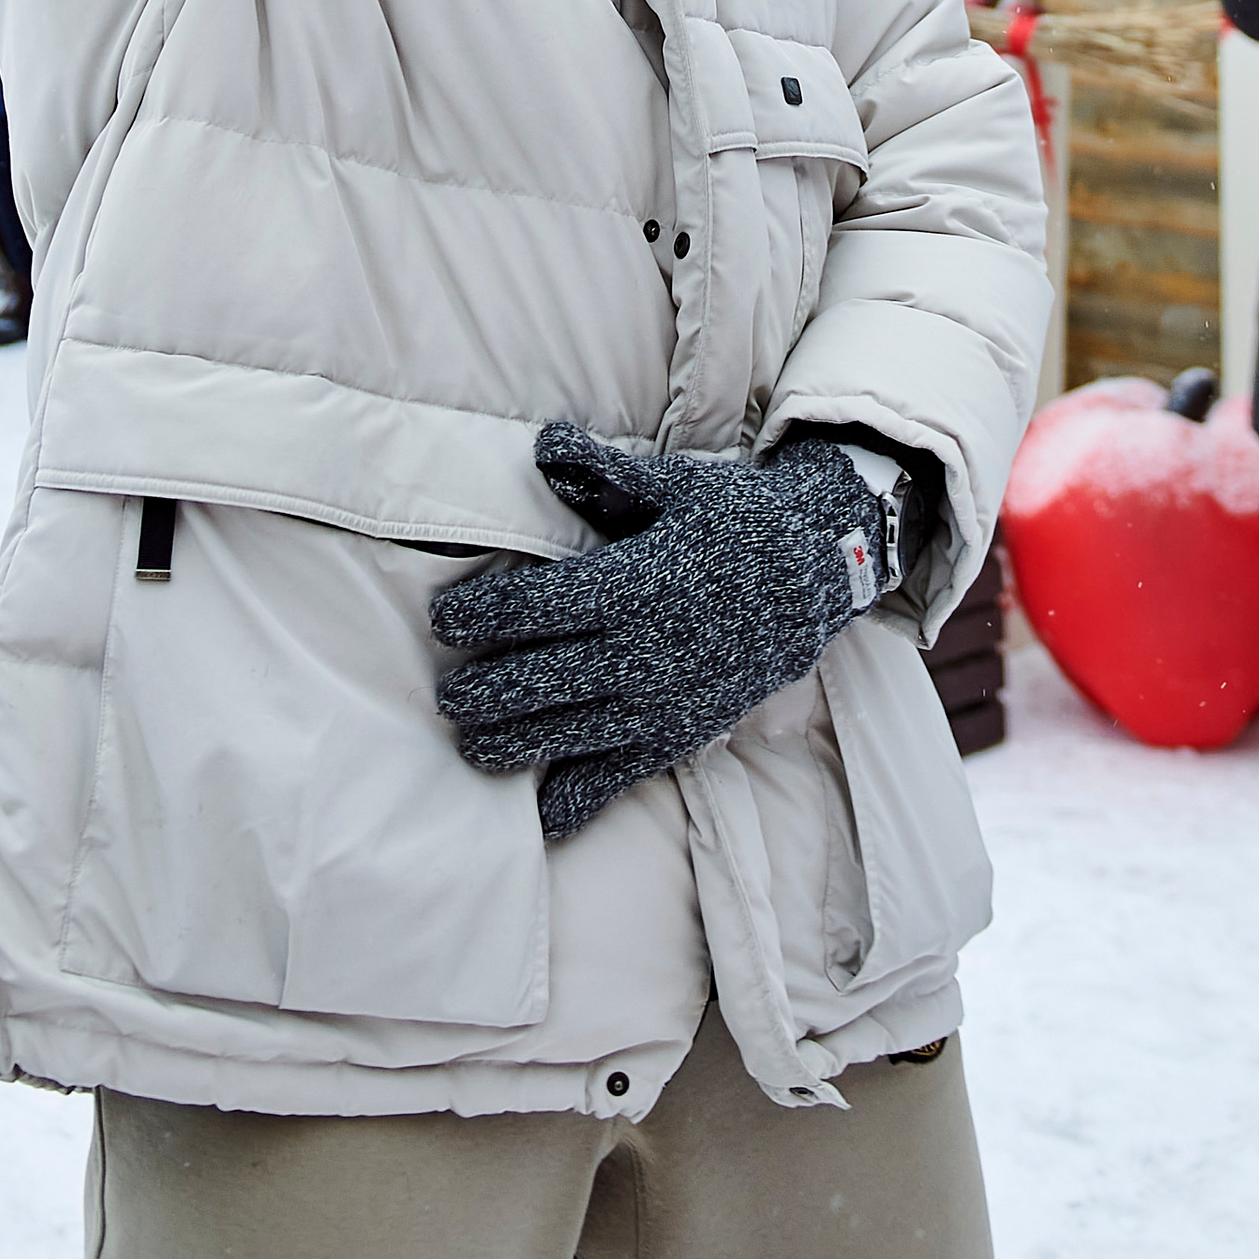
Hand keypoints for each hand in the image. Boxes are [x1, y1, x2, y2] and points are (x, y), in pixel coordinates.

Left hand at [428, 421, 887, 838]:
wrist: (816, 581)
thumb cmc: (738, 524)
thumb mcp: (676, 486)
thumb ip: (606, 474)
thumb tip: (544, 442)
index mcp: (632, 585)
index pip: (530, 608)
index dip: (476, 614)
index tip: (442, 619)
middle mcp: (641, 652)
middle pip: (534, 681)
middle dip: (478, 691)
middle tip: (444, 692)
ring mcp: (659, 703)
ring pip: (564, 735)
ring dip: (507, 744)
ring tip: (469, 745)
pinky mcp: (679, 735)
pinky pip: (617, 779)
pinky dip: (574, 802)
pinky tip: (539, 815)